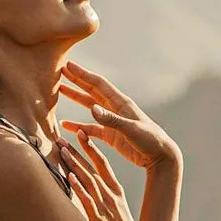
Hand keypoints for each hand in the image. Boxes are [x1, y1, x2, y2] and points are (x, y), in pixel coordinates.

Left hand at [52, 128, 137, 220]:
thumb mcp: (117, 211)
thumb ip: (105, 198)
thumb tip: (90, 187)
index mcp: (116, 192)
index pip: (103, 165)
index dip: (92, 148)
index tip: (81, 134)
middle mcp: (111, 196)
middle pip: (92, 169)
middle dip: (77, 152)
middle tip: (62, 138)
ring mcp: (104, 207)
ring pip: (88, 181)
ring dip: (75, 164)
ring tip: (63, 150)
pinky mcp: (98, 220)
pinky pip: (87, 201)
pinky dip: (79, 188)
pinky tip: (70, 177)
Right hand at [56, 59, 181, 171]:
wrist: (160, 156)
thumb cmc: (149, 140)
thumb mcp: (130, 129)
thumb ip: (111, 119)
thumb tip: (91, 108)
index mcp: (120, 103)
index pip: (97, 84)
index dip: (82, 74)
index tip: (67, 65)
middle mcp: (115, 109)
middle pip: (91, 90)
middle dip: (76, 80)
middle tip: (60, 71)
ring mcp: (112, 122)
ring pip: (89, 106)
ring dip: (76, 98)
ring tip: (60, 90)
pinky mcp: (111, 135)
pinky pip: (90, 129)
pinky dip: (78, 127)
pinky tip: (65, 126)